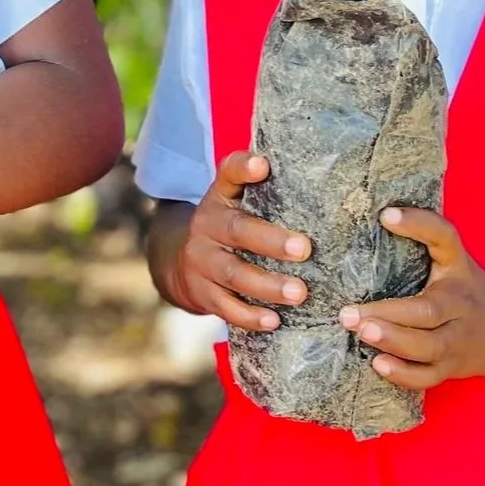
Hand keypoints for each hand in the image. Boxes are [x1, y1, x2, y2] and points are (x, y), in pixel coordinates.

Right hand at [172, 151, 311, 329]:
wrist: (179, 262)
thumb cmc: (227, 227)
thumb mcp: (234, 201)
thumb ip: (258, 187)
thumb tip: (298, 172)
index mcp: (219, 198)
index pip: (228, 174)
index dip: (243, 168)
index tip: (262, 165)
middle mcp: (206, 225)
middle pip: (237, 230)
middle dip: (271, 241)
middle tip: (304, 249)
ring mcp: (201, 261)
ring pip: (233, 273)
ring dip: (268, 285)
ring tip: (299, 293)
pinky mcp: (201, 292)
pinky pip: (225, 306)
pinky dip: (249, 315)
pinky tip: (274, 321)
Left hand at [341, 207, 484, 388]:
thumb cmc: (467, 288)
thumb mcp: (452, 258)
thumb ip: (423, 236)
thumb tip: (376, 213)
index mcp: (457, 269)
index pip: (443, 239)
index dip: (418, 224)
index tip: (385, 215)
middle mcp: (460, 305)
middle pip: (429, 311)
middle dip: (389, 312)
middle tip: (349, 312)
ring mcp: (458, 340)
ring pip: (428, 347)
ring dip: (393, 341)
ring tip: (360, 331)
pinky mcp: (452, 368)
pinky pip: (429, 377)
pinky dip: (405, 374)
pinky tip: (378, 364)